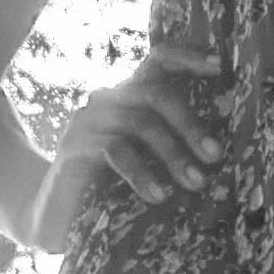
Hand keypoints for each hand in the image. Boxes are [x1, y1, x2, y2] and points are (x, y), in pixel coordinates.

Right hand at [32, 35, 225, 249]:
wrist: (53, 216)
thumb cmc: (109, 188)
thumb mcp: (145, 160)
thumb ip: (171, 145)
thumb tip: (220, 152)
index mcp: (128, 96)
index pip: (158, 60)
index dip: (188, 58)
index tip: (220, 67)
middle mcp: (107, 100)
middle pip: (155, 94)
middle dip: (190, 125)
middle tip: (214, 156)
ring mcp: (87, 121)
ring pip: (139, 123)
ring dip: (173, 154)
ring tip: (195, 182)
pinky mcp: (74, 147)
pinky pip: (115, 150)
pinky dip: (142, 173)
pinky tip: (158, 195)